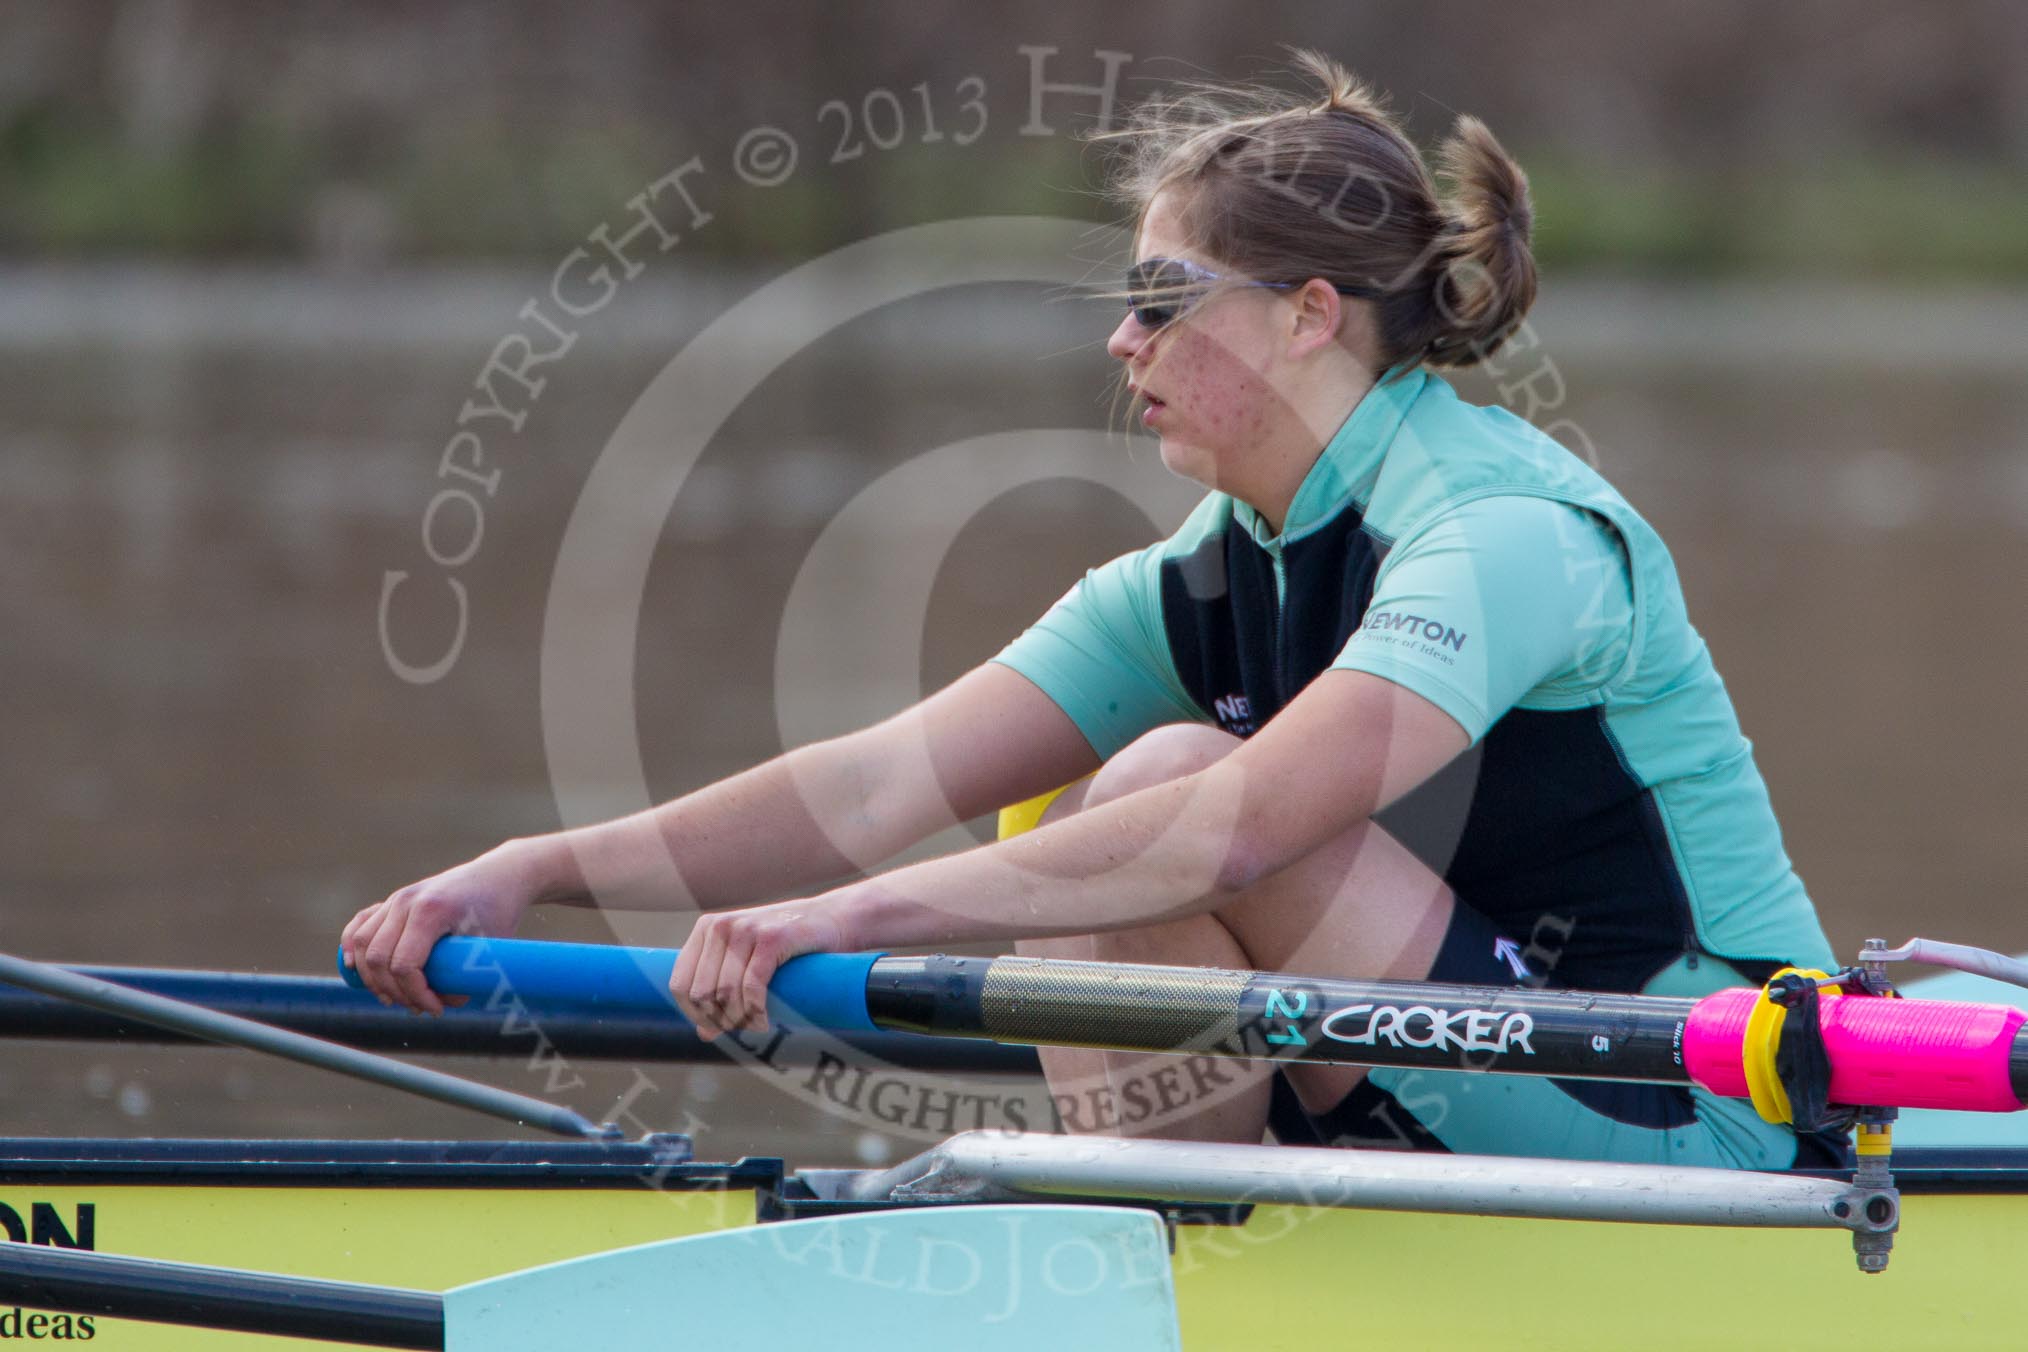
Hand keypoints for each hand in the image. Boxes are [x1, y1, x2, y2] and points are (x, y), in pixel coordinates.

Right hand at [342, 840, 547, 1013]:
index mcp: (432, 911)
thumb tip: (444, 1003)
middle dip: (394, 992)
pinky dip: (351, 946)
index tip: (436, 1009)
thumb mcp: (491, 946)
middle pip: (378, 958)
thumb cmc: (498, 912)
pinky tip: (353, 967)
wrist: (498, 876)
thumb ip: (467, 977)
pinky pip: (359, 923)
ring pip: (363, 943)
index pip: (405, 964)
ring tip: (394, 998)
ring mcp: (396, 899)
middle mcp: (407, 901)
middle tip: (419, 1007)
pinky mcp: (392, 901)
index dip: (416, 995)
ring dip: (372, 977)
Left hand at [669, 899, 851, 1038]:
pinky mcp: (771, 938)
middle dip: (719, 1020)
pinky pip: (752, 988)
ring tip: (756, 1027)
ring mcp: (745, 930)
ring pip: (725, 993)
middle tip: (741, 1030)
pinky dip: (756, 1013)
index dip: (693, 1014)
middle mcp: (721, 926)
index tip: (715, 1028)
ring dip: (739, 1020)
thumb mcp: (747, 963)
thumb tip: (703, 1033)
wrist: (833, 919)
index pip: (679, 984)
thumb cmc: (788, 945)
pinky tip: (764, 1022)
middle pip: (701, 993)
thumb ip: (722, 991)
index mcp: (706, 929)